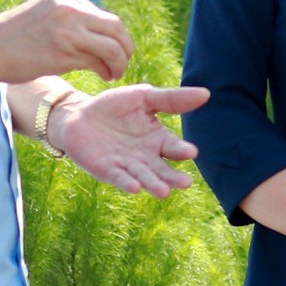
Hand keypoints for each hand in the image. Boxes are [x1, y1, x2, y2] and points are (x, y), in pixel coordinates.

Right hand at [0, 0, 133, 83]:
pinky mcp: (64, 52)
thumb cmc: (14, 36)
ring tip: (116, 72)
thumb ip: (71, 18)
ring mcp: (68, 29)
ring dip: (121, 62)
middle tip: (124, 62)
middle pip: (117, 28)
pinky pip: (99, 61)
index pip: (105, 16)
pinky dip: (107, 70)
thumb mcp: (45, 13)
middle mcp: (70, 8)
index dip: (115, 36)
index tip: (114, 51)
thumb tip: (102, 35)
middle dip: (126, 47)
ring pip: (113, 46)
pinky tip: (105, 76)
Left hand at [51, 85, 207, 196]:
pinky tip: (135, 188)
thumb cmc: (115, 106)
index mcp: (158, 139)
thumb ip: (172, 99)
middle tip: (186, 183)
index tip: (191, 152)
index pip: (173, 147)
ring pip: (144, 177)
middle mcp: (146, 157)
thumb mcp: (143, 98)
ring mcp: (127, 166)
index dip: (182, 150)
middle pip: (162, 169)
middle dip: (173, 177)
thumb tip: (207, 93)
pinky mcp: (107, 171)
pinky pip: (119, 178)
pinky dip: (127, 183)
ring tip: (164, 192)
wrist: (78, 115)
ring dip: (153, 184)